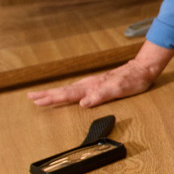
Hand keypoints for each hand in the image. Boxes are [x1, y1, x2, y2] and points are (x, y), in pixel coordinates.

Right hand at [27, 41, 173, 107]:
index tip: (37, 100)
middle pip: (64, 91)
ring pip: (69, 90)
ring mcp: (93, 84)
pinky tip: (65, 95)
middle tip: (31, 97)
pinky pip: (77, 90)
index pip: (68, 94)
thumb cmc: (133, 80)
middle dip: (47, 95)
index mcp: (92, 87)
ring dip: (54, 93)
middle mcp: (90, 85)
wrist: (143, 69)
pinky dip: (67, 93)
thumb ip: (101, 96)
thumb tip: (83, 103)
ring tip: (42, 96)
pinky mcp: (97, 85)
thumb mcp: (119, 89)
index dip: (52, 98)